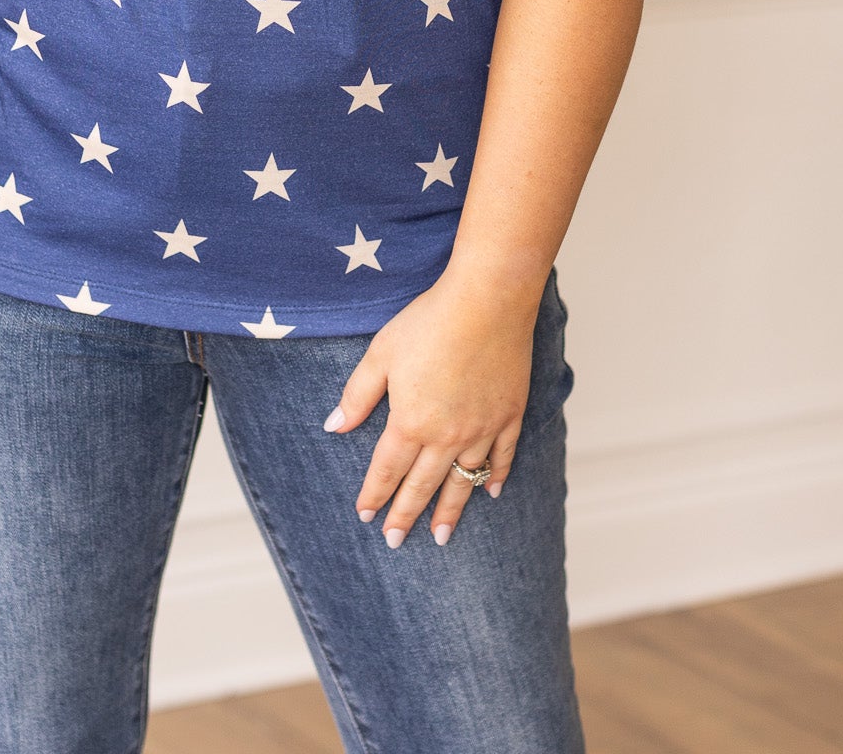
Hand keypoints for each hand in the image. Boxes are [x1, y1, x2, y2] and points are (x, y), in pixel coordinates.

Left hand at [322, 270, 537, 546]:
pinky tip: (490, 493)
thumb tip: (333, 427)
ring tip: (441, 536)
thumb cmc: (429, 322)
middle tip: (395, 541)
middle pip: (422, 485)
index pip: (387, 470)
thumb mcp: (381, 353)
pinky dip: (496, 477)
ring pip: (463, 481)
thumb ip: (358, 395)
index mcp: (410, 422)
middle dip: (406, 515)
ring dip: (451, 510)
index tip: (365, 516)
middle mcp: (447, 435)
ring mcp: (482, 428)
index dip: (374, 496)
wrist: (487, 300)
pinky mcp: (509, 415)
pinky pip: (502, 457)